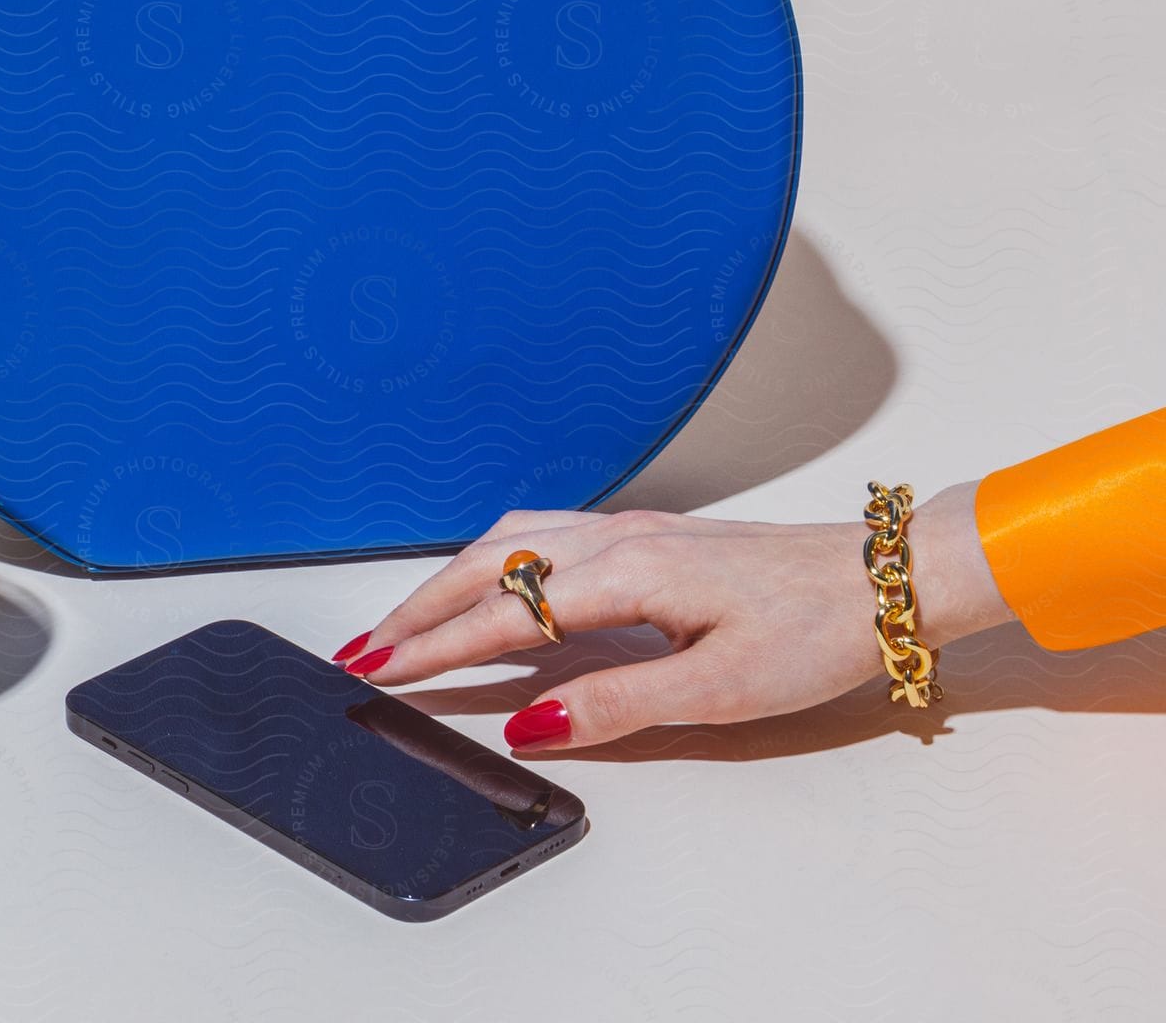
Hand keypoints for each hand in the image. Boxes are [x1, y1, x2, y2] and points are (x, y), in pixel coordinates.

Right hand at [332, 481, 1013, 751]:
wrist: (887, 577)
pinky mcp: (649, 533)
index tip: (378, 670)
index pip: (502, 616)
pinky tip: (494, 579)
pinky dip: (493, 559)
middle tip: (365, 649)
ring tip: (410, 617)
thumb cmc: (818, 628)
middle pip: (488, 567)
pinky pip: (542, 534)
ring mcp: (631, 528)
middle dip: (419, 609)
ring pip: (510, 542)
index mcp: (626, 574)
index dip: (433, 648)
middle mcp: (616, 538)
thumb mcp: (718, 686)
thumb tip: (530, 724)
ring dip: (450, 579)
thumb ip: (615, 703)